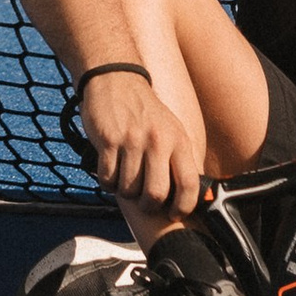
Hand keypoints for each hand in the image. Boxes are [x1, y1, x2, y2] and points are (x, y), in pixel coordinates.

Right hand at [75, 67, 207, 229]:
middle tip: (143, 201)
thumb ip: (179, 160)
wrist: (117, 81)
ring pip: (129, 190)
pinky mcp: (108, 141)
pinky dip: (107, 181)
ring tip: (125, 176)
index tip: (173, 214)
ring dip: (124, 191)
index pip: (189, 184)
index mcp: (179, 141)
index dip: (182, 207)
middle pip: (156, 194)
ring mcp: (133, 141)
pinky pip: (107, 179)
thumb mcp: (172, 131)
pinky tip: (110, 168)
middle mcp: (158, 141)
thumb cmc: (146, 113)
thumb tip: (189, 198)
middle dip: (148, 205)